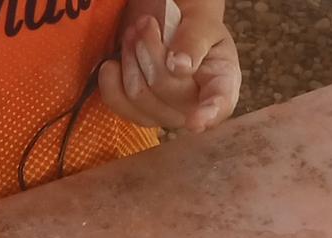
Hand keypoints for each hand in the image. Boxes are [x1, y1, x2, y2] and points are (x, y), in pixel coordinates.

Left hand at [100, 0, 240, 132]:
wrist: (171, 25)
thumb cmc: (191, 25)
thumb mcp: (201, 22)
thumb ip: (194, 40)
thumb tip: (180, 66)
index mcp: (221, 82)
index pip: (220, 103)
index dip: (209, 114)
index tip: (196, 122)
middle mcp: (196, 105)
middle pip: (165, 89)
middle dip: (150, 48)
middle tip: (147, 23)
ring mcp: (167, 114)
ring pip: (139, 94)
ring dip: (131, 56)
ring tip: (136, 33)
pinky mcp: (142, 114)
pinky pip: (119, 104)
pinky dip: (111, 79)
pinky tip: (114, 63)